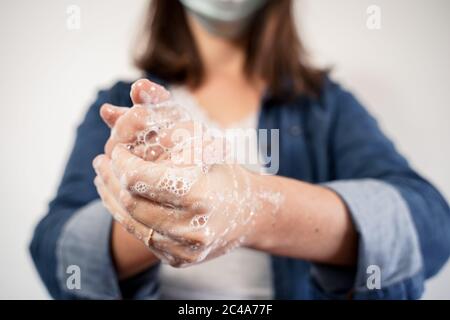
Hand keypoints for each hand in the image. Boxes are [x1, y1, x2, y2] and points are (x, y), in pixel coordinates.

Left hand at [94, 79, 282, 265]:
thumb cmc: (223, 170)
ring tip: (104, 178)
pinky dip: (125, 215)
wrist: (249, 213)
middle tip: (102, 162)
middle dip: (110, 179)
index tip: (116, 150)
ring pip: (131, 222)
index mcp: (200, 194)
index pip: (139, 179)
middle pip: (131, 201)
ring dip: (111, 197)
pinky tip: (120, 199)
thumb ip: (166, 111)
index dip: (121, 162)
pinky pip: (141, 237)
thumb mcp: (200, 136)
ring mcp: (186, 248)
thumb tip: (136, 86)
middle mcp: (193, 227)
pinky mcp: (180, 259)